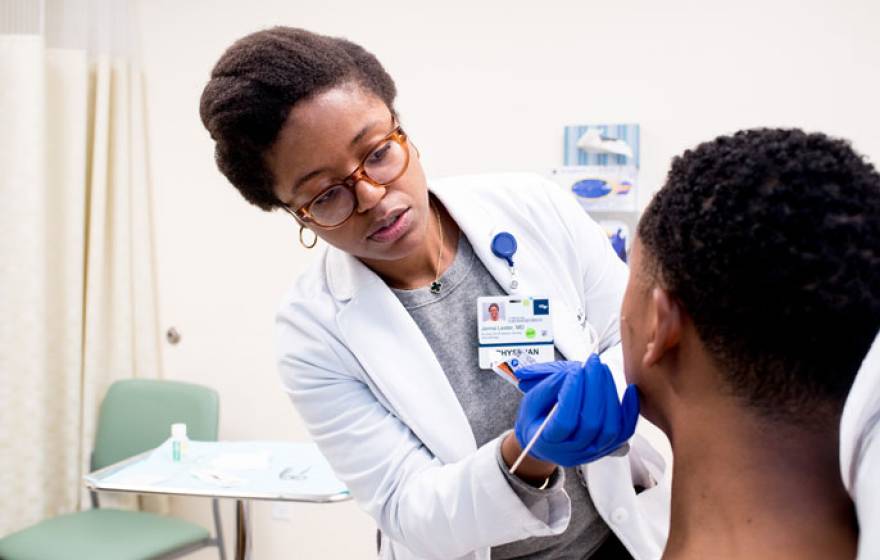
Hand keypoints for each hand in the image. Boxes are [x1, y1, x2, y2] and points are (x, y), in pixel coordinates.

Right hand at [513, 355, 639, 466]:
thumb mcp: (532, 401)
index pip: (565, 421)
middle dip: (594, 388)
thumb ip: (548, 387)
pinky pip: (625, 431)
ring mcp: (593, 452)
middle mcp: (572, 452)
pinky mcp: (609, 447)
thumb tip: (572, 372)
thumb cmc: (538, 419)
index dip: (572, 394)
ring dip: (609, 394)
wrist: (545, 442)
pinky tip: (630, 389)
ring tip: (602, 370)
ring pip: (610, 427)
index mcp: (547, 442)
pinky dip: (631, 410)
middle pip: (591, 423)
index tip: (575, 370)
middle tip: (593, 363)